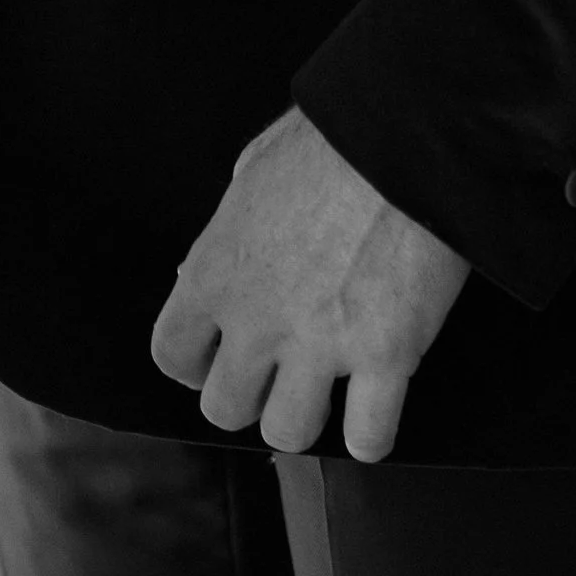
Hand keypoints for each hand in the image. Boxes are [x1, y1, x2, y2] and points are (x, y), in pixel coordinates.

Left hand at [149, 108, 470, 461]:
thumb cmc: (332, 140)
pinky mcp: (387, 357)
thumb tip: (212, 264)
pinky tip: (374, 412)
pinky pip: (369, 439)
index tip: (215, 360)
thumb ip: (228, 230)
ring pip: (290, 434)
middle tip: (278, 375)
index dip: (195, 364)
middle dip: (252, 396)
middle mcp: (257, 320)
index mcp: (214, 271)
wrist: (403, 136)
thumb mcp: (252, 171)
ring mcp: (321, 345)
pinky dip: (371, 436)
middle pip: (225, 409)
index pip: (172, 354)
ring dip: (307, 417)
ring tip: (327, 394)